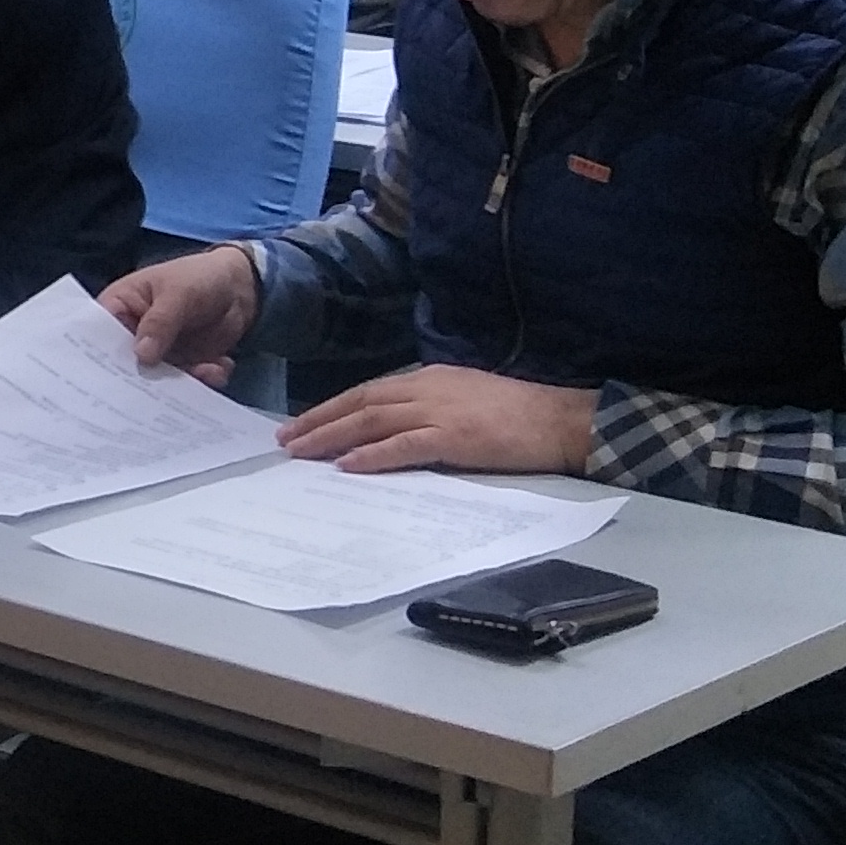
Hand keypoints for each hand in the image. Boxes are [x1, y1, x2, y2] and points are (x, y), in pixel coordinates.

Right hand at [104, 246, 258, 381]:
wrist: (240, 287)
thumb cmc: (199, 277)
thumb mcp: (178, 294)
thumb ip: (160, 322)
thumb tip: (141, 356)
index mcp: (120, 307)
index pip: (100, 334)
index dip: (100, 356)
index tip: (107, 382)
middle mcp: (133, 335)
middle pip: (125, 365)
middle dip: (140, 381)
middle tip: (156, 395)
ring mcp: (158, 353)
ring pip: (159, 379)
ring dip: (180, 383)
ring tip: (203, 374)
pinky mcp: (182, 365)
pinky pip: (187, 382)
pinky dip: (203, 379)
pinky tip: (218, 368)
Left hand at [278, 367, 598, 477]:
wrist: (561, 420)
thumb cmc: (516, 414)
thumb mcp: (463, 398)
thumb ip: (427, 408)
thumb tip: (389, 429)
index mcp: (428, 378)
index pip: (368, 391)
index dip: (330, 408)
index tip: (300, 424)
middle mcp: (427, 389)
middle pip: (360, 403)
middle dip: (318, 421)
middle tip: (285, 440)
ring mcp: (440, 412)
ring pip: (372, 421)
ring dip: (332, 437)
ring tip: (301, 452)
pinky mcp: (455, 438)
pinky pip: (404, 446)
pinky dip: (372, 455)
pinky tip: (346, 466)